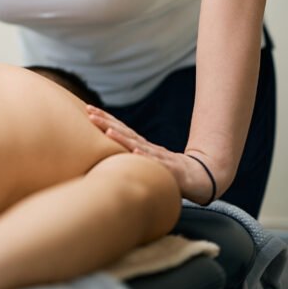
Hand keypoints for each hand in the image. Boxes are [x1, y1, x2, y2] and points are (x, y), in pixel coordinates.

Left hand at [85, 105, 216, 204]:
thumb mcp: (144, 164)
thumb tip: (104, 156)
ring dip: (122, 138)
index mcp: (140, 146)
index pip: (120, 129)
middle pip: (125, 132)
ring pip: (138, 145)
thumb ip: (128, 158)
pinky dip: (145, 157)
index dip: (105, 119)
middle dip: (107, 122)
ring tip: (108, 131)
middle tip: (89, 112)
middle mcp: (148, 148)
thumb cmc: (168, 173)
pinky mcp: (170, 169)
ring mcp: (159, 157)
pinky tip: (135, 152)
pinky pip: (156, 163)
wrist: (199, 178)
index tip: (88, 109)